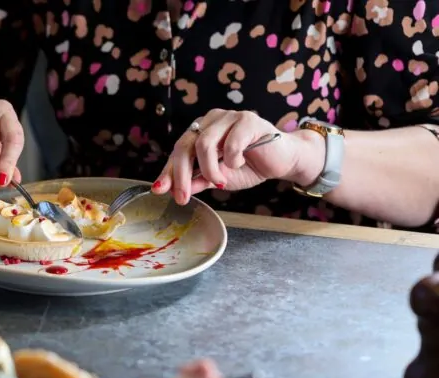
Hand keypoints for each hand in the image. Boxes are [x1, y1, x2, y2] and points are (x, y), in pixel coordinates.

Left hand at [153, 109, 322, 204]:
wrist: (281, 161)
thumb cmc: (248, 166)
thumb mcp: (217, 178)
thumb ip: (197, 180)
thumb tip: (173, 190)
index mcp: (200, 131)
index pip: (178, 151)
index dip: (168, 171)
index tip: (158, 190)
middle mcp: (211, 121)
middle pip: (185, 145)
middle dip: (180, 175)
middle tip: (182, 197)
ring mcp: (229, 117)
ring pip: (204, 144)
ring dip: (209, 169)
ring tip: (219, 181)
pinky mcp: (248, 120)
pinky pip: (230, 143)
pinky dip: (232, 159)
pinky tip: (239, 163)